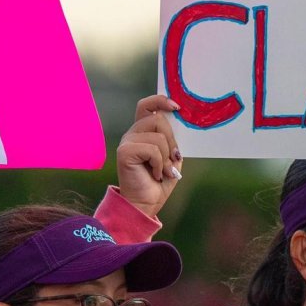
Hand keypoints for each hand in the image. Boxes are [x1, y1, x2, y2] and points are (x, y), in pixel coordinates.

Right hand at [115, 94, 182, 217]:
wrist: (145, 204)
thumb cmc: (159, 182)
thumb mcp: (171, 158)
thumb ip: (173, 141)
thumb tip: (181, 124)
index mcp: (142, 132)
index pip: (146, 105)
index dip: (160, 100)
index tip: (177, 107)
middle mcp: (132, 134)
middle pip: (158, 118)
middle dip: (172, 140)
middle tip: (173, 158)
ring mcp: (127, 142)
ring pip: (158, 136)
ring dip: (167, 157)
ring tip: (163, 171)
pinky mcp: (124, 152)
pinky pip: (152, 150)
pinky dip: (159, 164)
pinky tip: (156, 174)